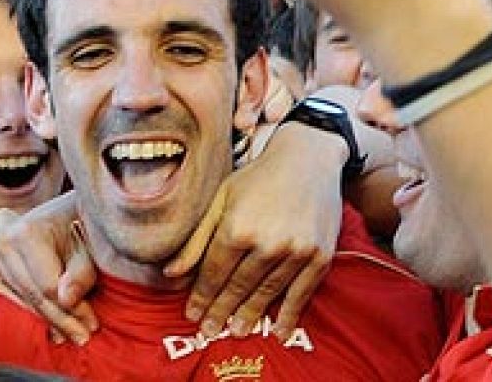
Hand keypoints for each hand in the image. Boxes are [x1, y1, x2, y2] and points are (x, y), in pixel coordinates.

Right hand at [0, 195, 98, 344]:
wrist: (54, 214)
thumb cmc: (74, 228)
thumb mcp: (85, 247)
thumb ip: (80, 274)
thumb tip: (66, 300)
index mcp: (24, 232)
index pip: (47, 285)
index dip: (72, 310)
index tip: (92, 325)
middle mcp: (0, 242)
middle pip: (31, 294)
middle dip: (59, 320)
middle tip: (82, 337)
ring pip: (14, 301)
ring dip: (40, 322)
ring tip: (64, 336)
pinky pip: (1, 299)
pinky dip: (22, 314)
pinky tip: (41, 326)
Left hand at [162, 128, 342, 340]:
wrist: (308, 159)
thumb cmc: (257, 178)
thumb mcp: (220, 200)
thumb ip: (197, 239)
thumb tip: (171, 273)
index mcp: (237, 227)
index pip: (214, 272)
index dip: (202, 296)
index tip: (192, 316)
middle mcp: (267, 243)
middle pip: (238, 287)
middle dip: (221, 311)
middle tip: (209, 332)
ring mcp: (296, 252)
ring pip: (267, 293)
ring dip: (250, 315)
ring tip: (237, 332)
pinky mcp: (320, 256)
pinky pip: (301, 293)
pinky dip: (289, 315)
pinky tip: (279, 331)